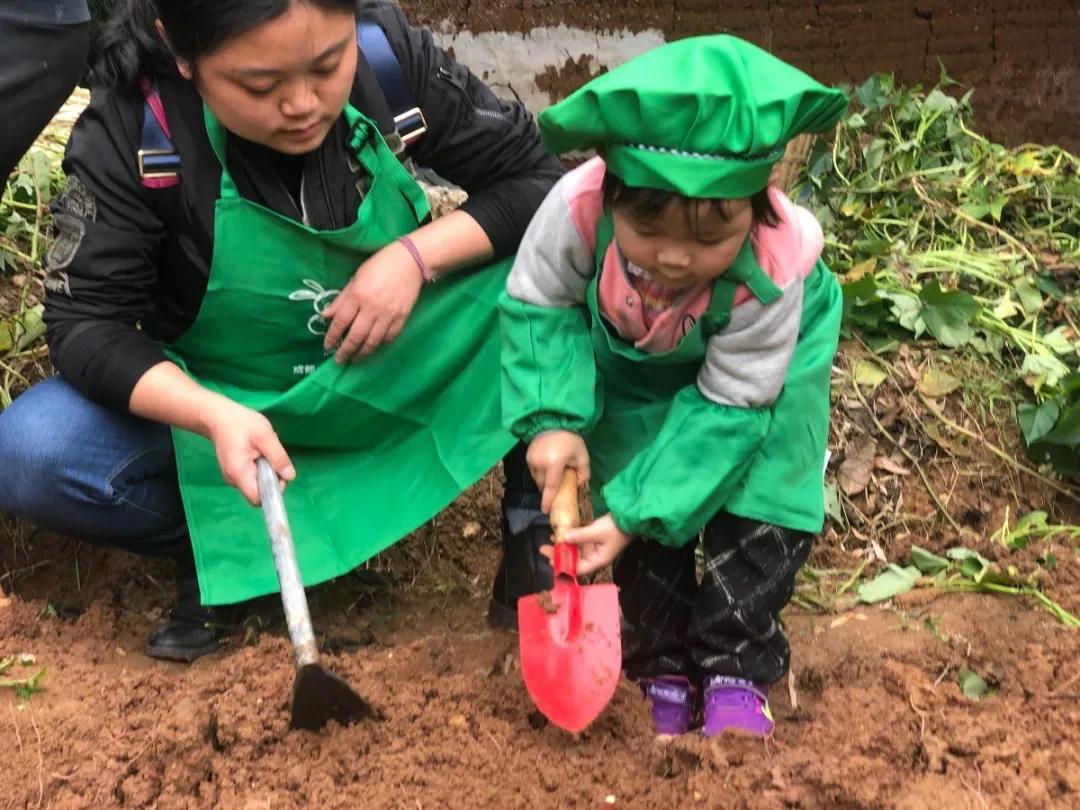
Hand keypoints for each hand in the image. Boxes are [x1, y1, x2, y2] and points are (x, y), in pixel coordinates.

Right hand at [205, 399, 294, 505]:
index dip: (273, 491)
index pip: (257, 499)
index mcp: (239, 473)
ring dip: (267, 472)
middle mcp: (234, 480)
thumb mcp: (264, 436)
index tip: (279, 474)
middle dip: (272, 479)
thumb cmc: (240, 423)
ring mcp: (233, 477)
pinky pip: (253, 476)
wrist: (218, 416)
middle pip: (259, 492)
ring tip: (264, 451)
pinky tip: (259, 452)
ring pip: (257, 484)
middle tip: (273, 457)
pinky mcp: (236, 471)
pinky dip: (261, 467)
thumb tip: (290, 477)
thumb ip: (278, 457)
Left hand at [322, 240, 422, 362]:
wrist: (410, 261)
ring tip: (355, 358)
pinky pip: (389, 337)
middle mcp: (372, 308)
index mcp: (357, 295)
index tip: (327, 346)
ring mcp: (389, 314)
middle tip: (339, 360)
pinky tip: (374, 347)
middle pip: (356, 336)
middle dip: (346, 351)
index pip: (341, 321)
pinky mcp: (402, 317)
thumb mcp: (355, 278)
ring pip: (373, 341)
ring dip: (362, 353)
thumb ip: (341, 299)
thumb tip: (326, 316)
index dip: (332, 336)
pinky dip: (380, 344)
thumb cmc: (379, 265)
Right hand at [526, 430, 590, 511]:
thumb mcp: (582, 456)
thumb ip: (583, 473)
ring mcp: (532, 459)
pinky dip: (540, 473)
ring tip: (553, 477)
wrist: (554, 422)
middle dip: (548, 489)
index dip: (548, 500)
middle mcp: (541, 463)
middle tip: (557, 490)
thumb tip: (579, 485)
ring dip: (544, 481)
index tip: (545, 510)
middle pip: (543, 484)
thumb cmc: (570, 440)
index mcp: (555, 463)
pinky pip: (533, 471)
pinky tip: (547, 470)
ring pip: (537, 479)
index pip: (551, 486)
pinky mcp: (527, 456)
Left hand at [547, 513, 632, 575]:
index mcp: (597, 560)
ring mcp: (594, 547)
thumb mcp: (597, 532)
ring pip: (575, 551)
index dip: (563, 566)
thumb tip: (564, 537)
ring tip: (550, 541)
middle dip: (559, 556)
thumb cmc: (616, 528)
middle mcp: (595, 557)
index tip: (549, 561)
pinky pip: (579, 541)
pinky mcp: (594, 538)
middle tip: (544, 549)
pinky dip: (570, 539)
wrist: (629, 517)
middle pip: (574, 560)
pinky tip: (561, 534)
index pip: (577, 569)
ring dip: (563, 547)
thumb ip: (580, 536)